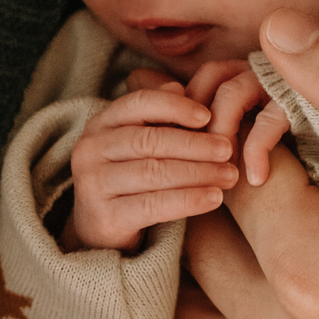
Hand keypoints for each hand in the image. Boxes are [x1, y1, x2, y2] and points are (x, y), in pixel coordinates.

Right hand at [68, 84, 237, 251]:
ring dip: (199, 173)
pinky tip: (213, 198)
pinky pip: (154, 205)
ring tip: (229, 176)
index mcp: (100, 124)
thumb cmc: (128, 178)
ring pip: (154, 172)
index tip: (208, 116)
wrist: (99, 230)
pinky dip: (188, 200)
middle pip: (150, 140)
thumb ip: (157, 116)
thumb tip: (181, 87)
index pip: (140, 103)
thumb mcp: (137, 143)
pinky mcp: (105, 217)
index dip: (176, 107)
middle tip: (228, 149)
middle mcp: (90, 150)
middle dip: (195, 144)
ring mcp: (93, 184)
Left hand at [171, 7, 318, 318]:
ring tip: (268, 218)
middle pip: (201, 240)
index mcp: (316, 272)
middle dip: (223, 186)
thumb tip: (278, 32)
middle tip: (274, 157)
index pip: (235, 172)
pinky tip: (276, 282)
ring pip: (193, 311)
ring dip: (213, 254)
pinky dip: (230, 317)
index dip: (254, 128)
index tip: (294, 116)